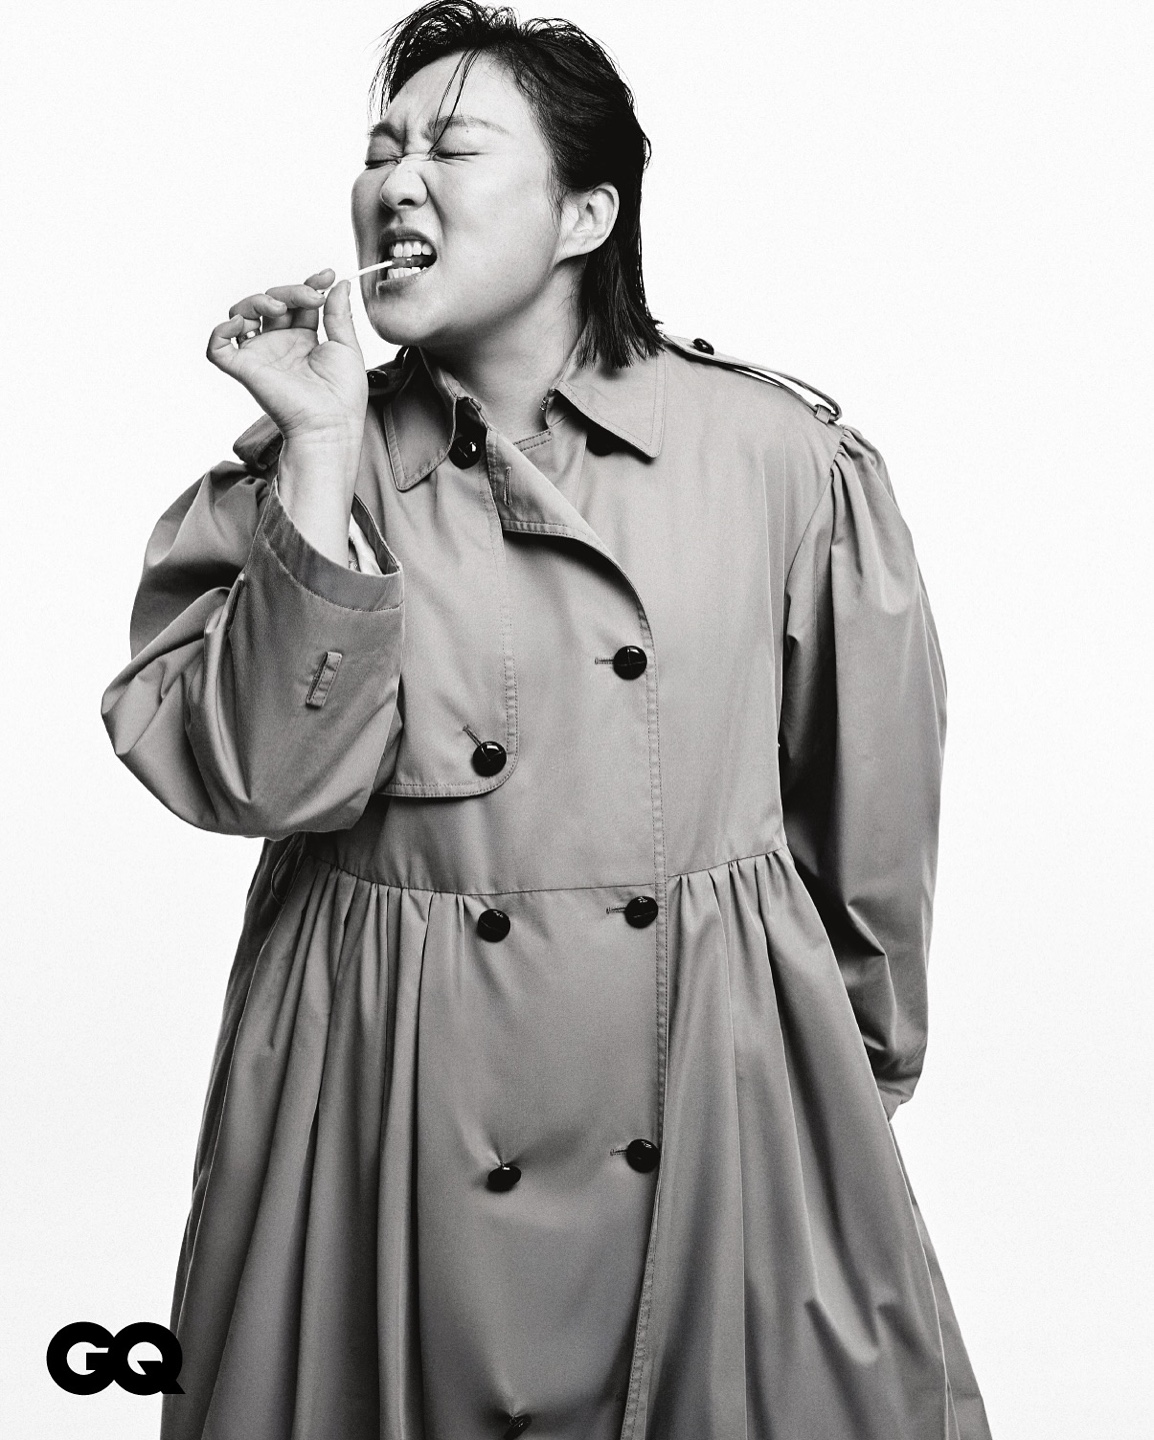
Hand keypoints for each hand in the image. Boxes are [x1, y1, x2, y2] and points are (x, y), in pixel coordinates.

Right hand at [207, 269, 367, 446]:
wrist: (330, 424)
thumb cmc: (342, 397)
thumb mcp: (347, 347)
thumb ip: (339, 314)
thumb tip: (339, 284)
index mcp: (304, 340)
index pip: (297, 302)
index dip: (307, 285)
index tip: (326, 276)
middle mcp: (279, 345)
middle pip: (271, 300)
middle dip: (290, 290)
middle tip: (311, 297)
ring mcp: (260, 355)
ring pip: (242, 313)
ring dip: (257, 300)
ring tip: (279, 307)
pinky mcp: (244, 369)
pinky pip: (218, 347)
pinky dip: (221, 330)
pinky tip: (243, 323)